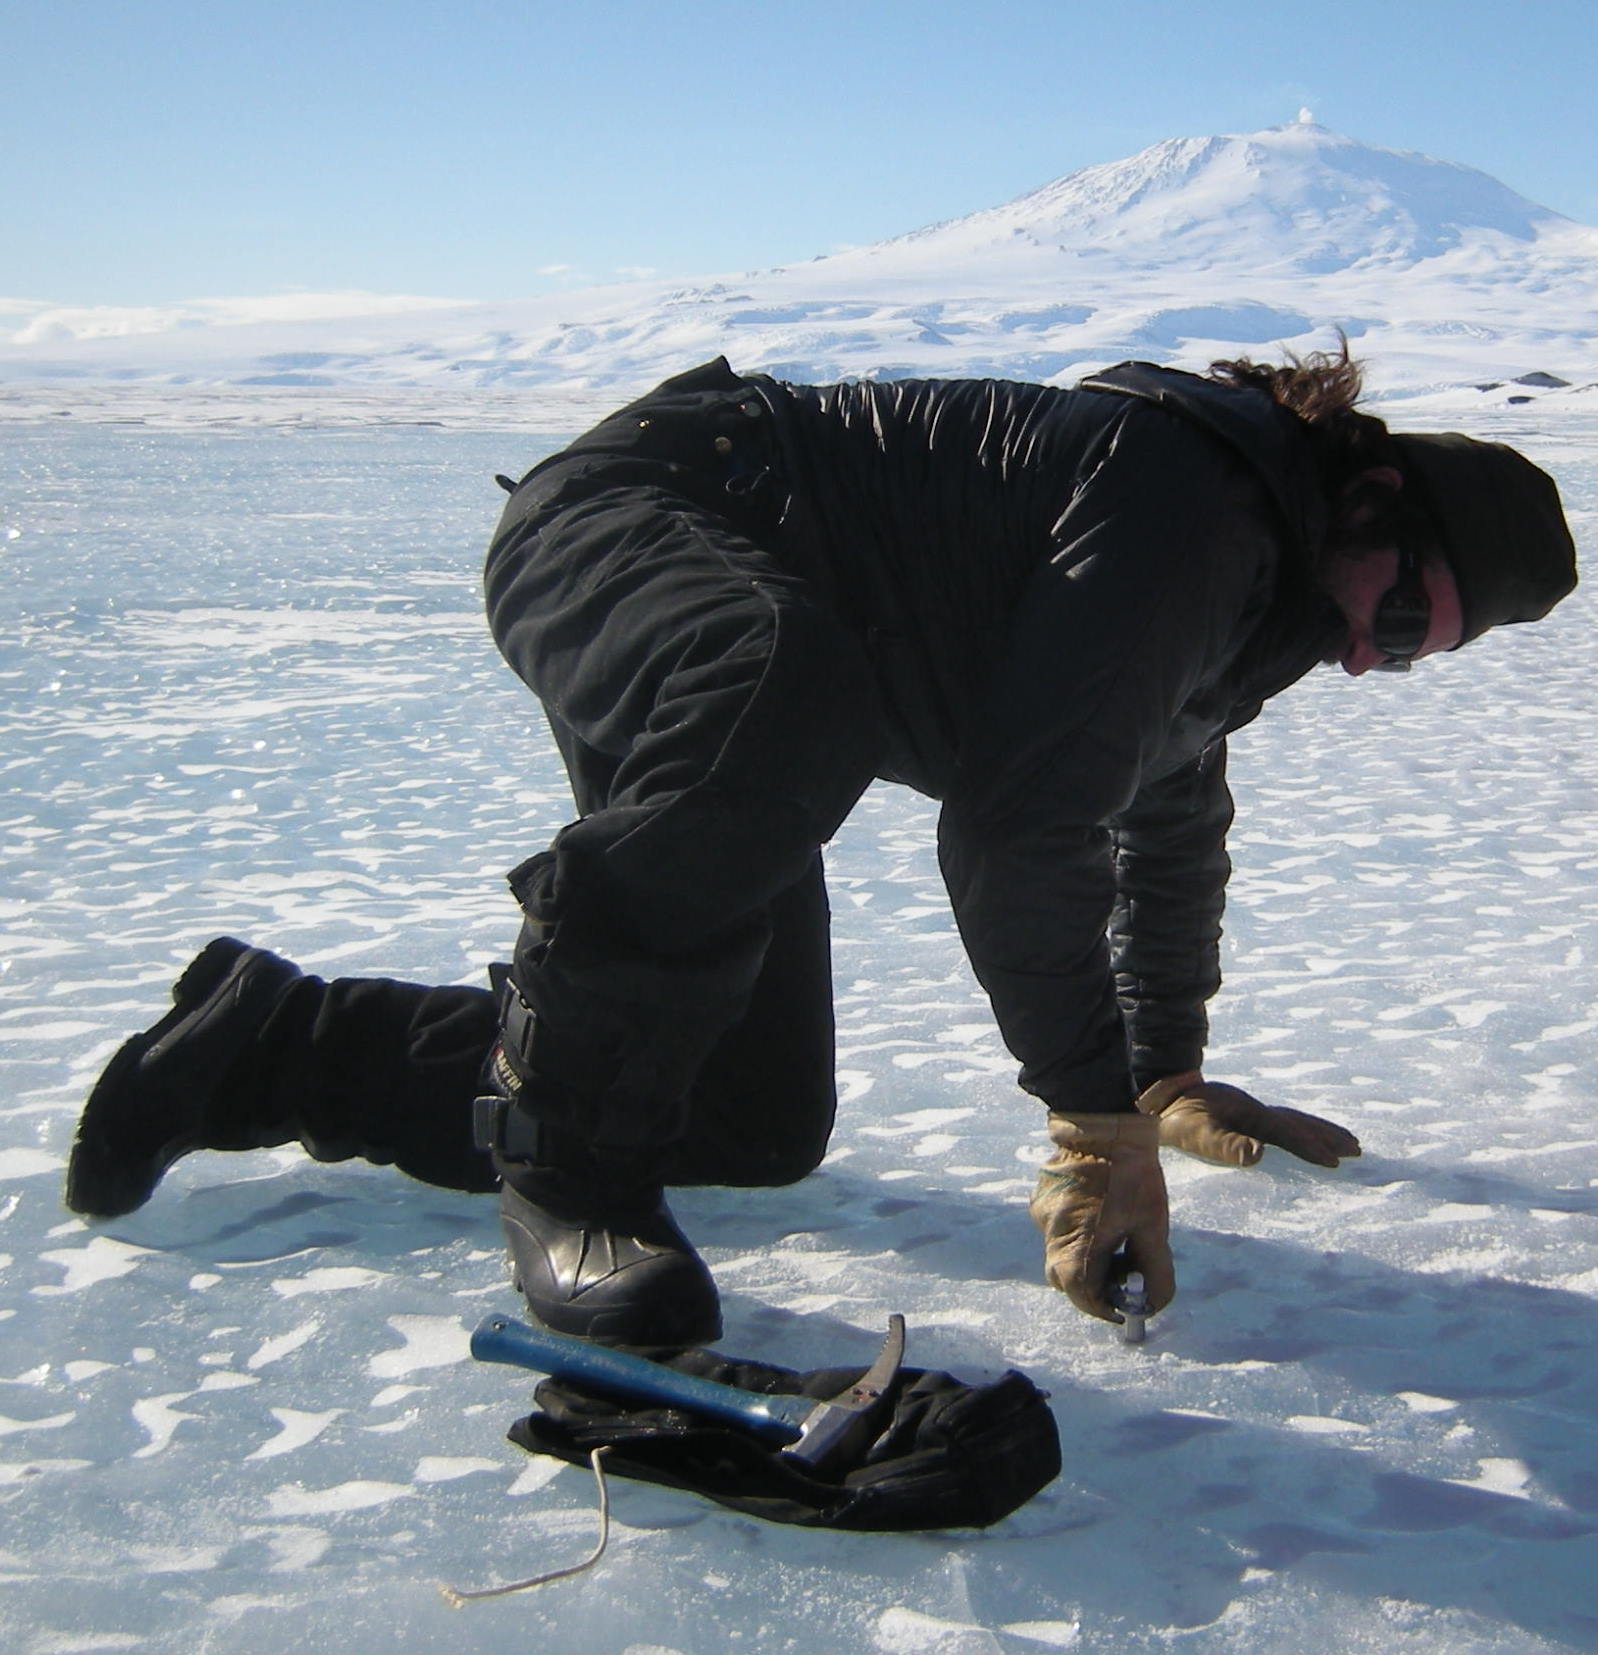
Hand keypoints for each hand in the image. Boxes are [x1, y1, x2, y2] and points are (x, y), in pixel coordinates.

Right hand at [1029, 1112, 1174, 1321]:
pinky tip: (1100, 1212)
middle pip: (1066, 1279)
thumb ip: (1155, 1271)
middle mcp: (1051, 1234)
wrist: (1104, 1121)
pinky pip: (1056, 1228)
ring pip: (1059, 1253)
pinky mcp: (1041, 1196)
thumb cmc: (1132, 1176)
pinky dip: (1076, 1233)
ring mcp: (1042, 1213)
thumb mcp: (1153, 1226)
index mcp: (1076, 1245)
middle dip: (1093, 1285)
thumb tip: (1153, 1302)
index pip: (1082, 1297)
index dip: (1105, 1309)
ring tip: (1115, 1237)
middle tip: (1122, 1273)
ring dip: (1085, 1258)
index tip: (1124, 1308)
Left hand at [1137, 1071, 1360, 1168]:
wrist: (1152, 1091)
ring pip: (1288, 1119)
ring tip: (1343, 1142)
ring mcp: (1244, 1109)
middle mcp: (1251, 1108)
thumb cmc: (1171, 1117)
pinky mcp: (1235, 1112)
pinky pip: (1275, 1122)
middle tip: (1358, 1148)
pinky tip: (1292, 1135)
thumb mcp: (1196, 1134)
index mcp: (1247, 1113)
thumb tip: (1258, 1156)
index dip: (1311, 1147)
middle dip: (1326, 1135)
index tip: (1336, 1162)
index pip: (1287, 1133)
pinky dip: (1293, 1129)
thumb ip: (1226, 1145)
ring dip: (1315, 1130)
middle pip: (1296, 1122)